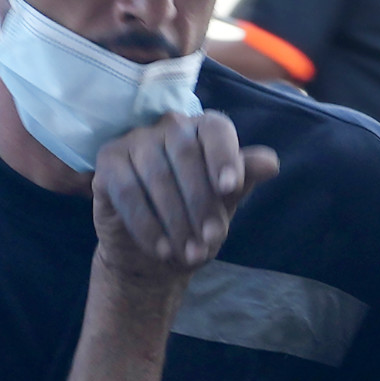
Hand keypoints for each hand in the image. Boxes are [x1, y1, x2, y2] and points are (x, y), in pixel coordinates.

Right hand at [91, 111, 279, 288]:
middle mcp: (167, 126)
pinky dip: (146, 224)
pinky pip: (127, 191)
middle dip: (200, 202)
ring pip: (156, 176)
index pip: (215, 129)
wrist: (157, 254)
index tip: (231, 188)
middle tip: (210, 240)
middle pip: (185, 155)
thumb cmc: (195, 221)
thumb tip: (271, 163)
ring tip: (189, 253)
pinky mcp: (107, 162)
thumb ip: (244, 179)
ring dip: (175, 220)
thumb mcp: (225, 204)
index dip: (224, 156)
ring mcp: (134, 140)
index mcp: (201, 129)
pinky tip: (161, 249)